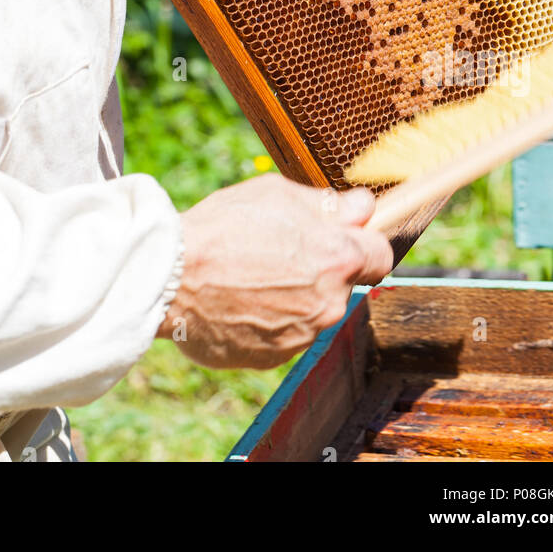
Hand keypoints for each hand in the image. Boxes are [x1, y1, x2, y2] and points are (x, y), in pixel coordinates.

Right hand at [157, 175, 392, 368]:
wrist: (171, 278)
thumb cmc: (223, 227)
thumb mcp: (276, 194)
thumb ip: (328, 204)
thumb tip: (364, 206)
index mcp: (337, 258)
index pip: (381, 255)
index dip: (365, 243)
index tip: (348, 238)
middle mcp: (329, 302)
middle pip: (343, 284)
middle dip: (321, 267)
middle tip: (281, 250)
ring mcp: (302, 335)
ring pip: (312, 309)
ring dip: (293, 293)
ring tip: (250, 273)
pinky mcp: (274, 357)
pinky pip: (283, 332)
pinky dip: (268, 317)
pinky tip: (239, 297)